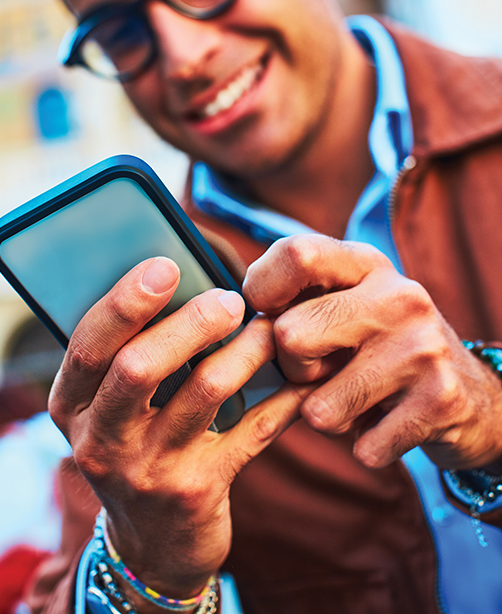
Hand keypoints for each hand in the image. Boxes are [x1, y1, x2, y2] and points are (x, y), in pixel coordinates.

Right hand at [49, 256, 307, 608]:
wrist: (152, 544)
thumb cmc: (135, 443)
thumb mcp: (109, 405)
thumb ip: (128, 349)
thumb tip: (180, 275)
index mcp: (70, 405)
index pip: (88, 344)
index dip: (127, 301)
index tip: (167, 264)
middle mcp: (100, 440)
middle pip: (139, 368)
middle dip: (190, 322)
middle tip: (231, 298)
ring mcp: (147, 470)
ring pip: (203, 393)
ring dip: (244, 351)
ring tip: (270, 328)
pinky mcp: (197, 491)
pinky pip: (251, 431)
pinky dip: (283, 398)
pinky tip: (302, 377)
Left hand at [242, 234, 501, 470]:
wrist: (472, 395)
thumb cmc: (380, 347)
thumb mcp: (348, 303)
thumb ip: (295, 295)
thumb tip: (227, 306)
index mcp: (366, 263)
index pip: (294, 253)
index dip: (262, 289)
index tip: (268, 313)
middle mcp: (398, 295)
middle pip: (289, 336)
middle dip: (294, 369)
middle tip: (324, 370)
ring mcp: (422, 345)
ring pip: (318, 405)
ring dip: (328, 414)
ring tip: (358, 397)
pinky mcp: (440, 399)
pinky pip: (360, 445)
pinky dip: (366, 445)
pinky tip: (387, 423)